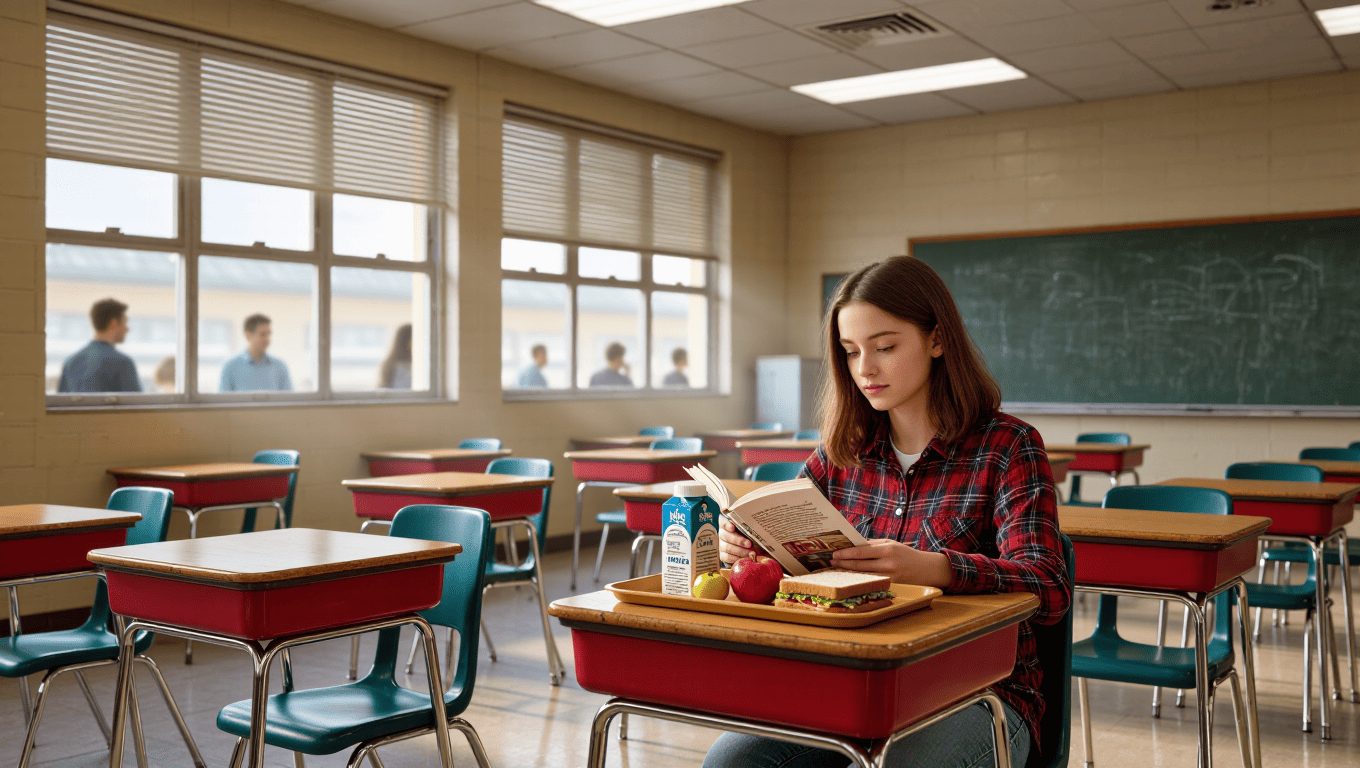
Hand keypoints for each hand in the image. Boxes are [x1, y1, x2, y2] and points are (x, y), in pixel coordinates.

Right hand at [719, 518, 769, 564]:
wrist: (742, 546)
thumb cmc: (746, 533)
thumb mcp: (746, 527)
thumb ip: (748, 525)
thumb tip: (759, 523)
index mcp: (726, 523)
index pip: (723, 522)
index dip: (727, 524)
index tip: (733, 527)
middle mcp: (721, 533)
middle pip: (726, 536)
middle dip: (738, 540)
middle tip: (749, 543)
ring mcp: (721, 545)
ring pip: (728, 547)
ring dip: (740, 551)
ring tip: (751, 553)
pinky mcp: (722, 555)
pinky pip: (727, 557)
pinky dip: (736, 558)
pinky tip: (744, 558)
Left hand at [830, 539, 951, 587]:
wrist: (927, 569)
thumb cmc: (906, 554)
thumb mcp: (891, 544)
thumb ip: (873, 544)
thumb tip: (853, 544)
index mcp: (887, 549)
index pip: (861, 551)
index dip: (845, 553)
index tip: (834, 554)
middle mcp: (888, 563)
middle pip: (859, 565)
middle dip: (843, 564)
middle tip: (830, 562)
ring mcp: (890, 576)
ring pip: (863, 576)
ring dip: (848, 574)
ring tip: (836, 571)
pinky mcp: (892, 586)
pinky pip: (872, 583)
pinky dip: (860, 581)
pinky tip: (851, 580)